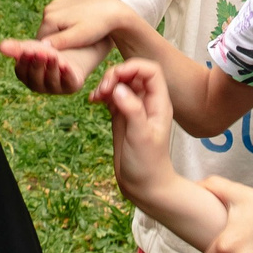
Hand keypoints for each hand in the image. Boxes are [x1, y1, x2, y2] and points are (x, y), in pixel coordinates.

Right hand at [0, 0, 132, 93]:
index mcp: (50, 17)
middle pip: (44, 33)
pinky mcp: (63, 1)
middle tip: (69, 51)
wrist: (112, 10)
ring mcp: (56, 3)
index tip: (61, 61)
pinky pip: (58, 18)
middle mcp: (50, 8)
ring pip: (51, 26)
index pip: (41, 42)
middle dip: (54, 44)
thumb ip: (60, 41)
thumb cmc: (97, 26)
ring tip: (74, 40)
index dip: (49, 54)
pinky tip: (76, 28)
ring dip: (58, 35)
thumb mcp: (80, 37)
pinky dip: (64, 25)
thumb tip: (42, 46)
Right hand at [0, 35, 103, 95]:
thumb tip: (0, 46)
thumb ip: (17, 48)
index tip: (26, 51)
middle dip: (37, 66)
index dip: (23, 63)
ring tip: (53, 55)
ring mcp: (56, 88)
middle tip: (39, 52)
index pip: (21, 73)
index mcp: (28, 77)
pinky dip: (66, 74)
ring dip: (51, 69)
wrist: (74, 48)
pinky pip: (69, 82)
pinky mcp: (72, 86)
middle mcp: (40, 86)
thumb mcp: (33, 47)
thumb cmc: (48, 49)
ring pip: (51, 81)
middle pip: (35, 79)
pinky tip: (66, 64)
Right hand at [93, 58, 177, 200]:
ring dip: (106, 84)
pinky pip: (112, 96)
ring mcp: (134, 108)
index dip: (132, 67)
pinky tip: (93, 101)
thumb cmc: (148, 164)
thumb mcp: (141, 137)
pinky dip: (102, 94)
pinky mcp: (122, 116)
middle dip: (115, 75)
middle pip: (132, 73)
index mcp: (159, 103)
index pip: (150, 70)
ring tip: (96, 96)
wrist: (143, 185)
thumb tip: (119, 88)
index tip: (115, 78)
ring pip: (120, 83)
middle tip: (103, 90)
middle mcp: (148, 102)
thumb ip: (132, 110)